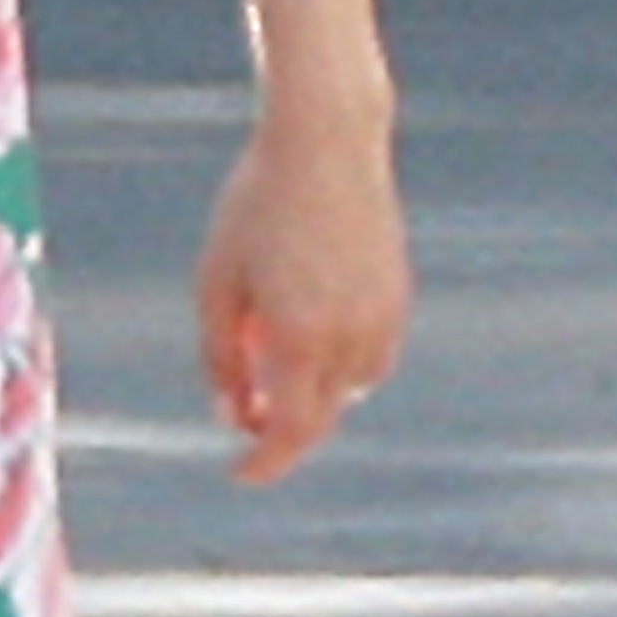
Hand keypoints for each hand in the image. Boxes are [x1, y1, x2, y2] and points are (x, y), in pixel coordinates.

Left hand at [194, 111, 409, 482]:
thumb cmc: (257, 206)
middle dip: (280, 425)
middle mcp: (352, 338)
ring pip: (347, 388)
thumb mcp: (218, 279)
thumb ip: (220, 355)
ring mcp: (384, 319)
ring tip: (268, 337)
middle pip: (319, 417)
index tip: (239, 474)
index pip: (289, 432)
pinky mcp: (398, 297)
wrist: (326, 142)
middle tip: (241, 406)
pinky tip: (306, 318)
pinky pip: (370, 355)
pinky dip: (338, 360)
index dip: (264, 463)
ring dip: (311, 389)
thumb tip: (231, 415)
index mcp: (302, 337)